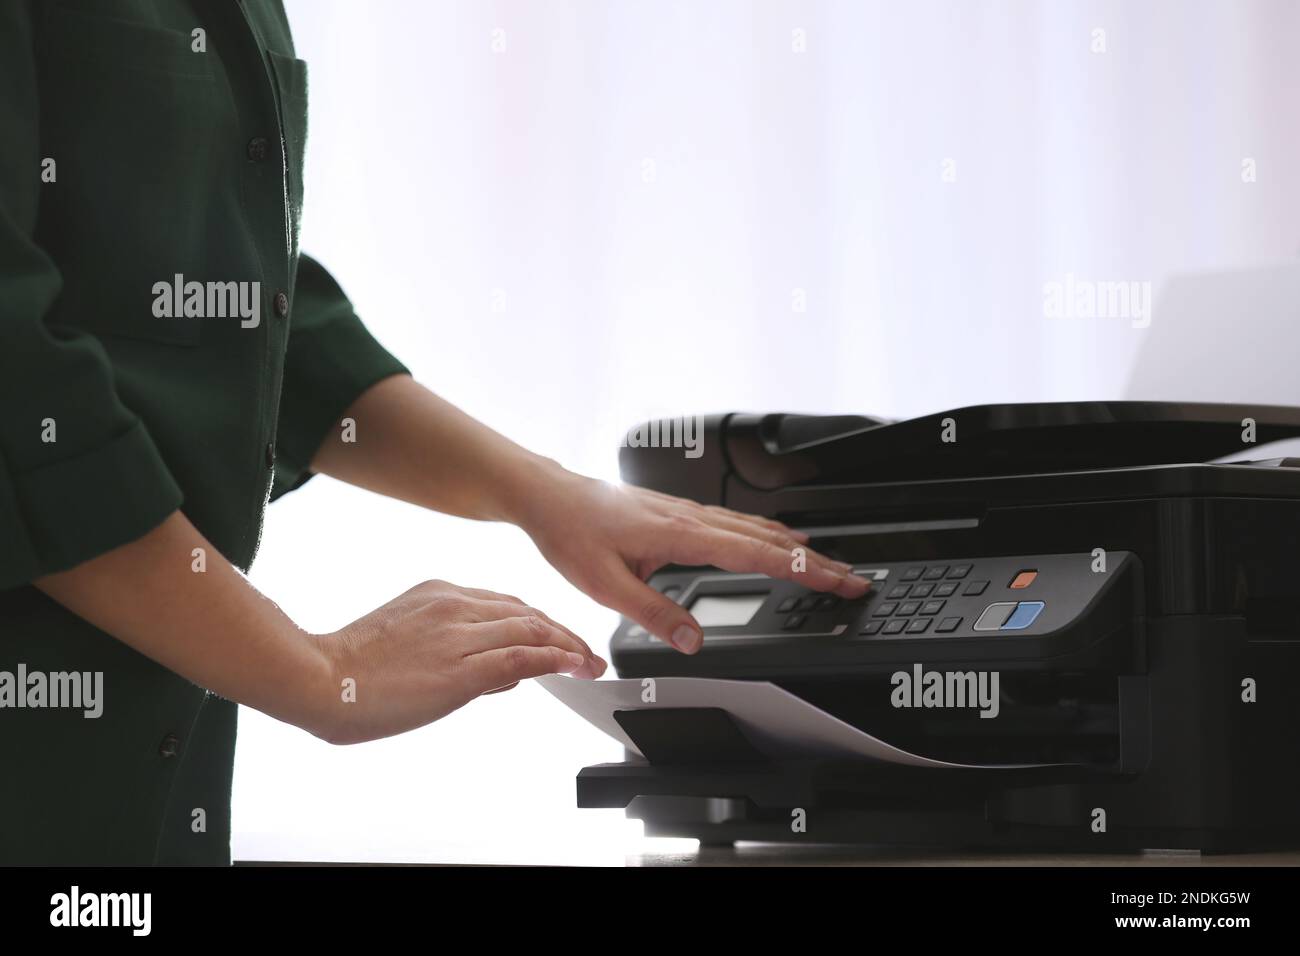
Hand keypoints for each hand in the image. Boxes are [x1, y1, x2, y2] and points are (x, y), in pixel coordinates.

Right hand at [308, 579, 605, 744]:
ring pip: (530, 630)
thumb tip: (501, 675)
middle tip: (586, 652)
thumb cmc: (351, 669)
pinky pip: (520, 657)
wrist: (316, 679)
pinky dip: (554, 659)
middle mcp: (453, 605)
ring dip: (568, 646)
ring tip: (590, 662)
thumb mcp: (408, 640)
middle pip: (526, 612)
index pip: (505, 604)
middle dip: (562, 632)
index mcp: (438, 593)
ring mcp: (459, 634)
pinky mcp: (461, 668)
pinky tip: (574, 666)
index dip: (539, 622)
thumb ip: (455, 649)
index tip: (559, 637)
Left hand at [516, 469, 872, 653]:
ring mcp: (690, 512)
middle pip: (772, 538)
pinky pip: (740, 522)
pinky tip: (779, 538)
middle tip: (855, 579)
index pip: (762, 553)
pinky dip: (772, 534)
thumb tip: (695, 642)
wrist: (551, 497)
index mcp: (683, 534)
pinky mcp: (682, 513)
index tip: (840, 581)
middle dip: (819, 560)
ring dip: (800, 546)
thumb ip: (654, 614)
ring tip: (831, 563)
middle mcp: (693, 518)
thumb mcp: (606, 586)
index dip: (807, 570)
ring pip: (759, 527)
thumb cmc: (572, 534)